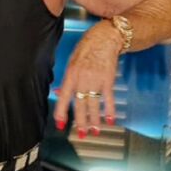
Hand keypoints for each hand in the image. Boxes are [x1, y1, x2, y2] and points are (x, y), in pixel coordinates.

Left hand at [53, 21, 120, 136]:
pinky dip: (109, 110)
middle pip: (80, 105)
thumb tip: (60, 93)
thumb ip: (68, 79)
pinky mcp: (108, 80)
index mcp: (71, 75)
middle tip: (81, 133)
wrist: (105, 38)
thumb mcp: (73, 61)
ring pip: (93, 104)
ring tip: (95, 130)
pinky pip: (108, 98)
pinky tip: (110, 119)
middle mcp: (82, 79)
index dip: (61, 112)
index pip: (64, 97)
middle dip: (80, 122)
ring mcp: (96, 80)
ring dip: (94, 120)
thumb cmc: (88, 48)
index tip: (60, 124)